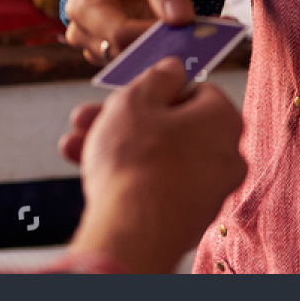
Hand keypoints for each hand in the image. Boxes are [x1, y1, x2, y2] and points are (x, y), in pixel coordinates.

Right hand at [63, 59, 246, 273]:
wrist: (133, 232)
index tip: (130, 93)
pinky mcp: (190, 219)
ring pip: (160, 157)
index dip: (158, 89)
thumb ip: (157, 77)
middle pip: (172, 127)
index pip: (196, 90)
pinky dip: (131, 177)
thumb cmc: (137, 158)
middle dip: (125, 121)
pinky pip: (160, 187)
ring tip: (72, 144)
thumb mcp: (137, 99)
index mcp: (223, 118)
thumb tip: (173, 68)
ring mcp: (210, 191)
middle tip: (89, 117)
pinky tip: (91, 175)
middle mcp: (226, 155)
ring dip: (118, 148)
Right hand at [64, 0, 195, 65]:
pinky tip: (179, 49)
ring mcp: (94, 49)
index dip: (154, 36)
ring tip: (188, 44)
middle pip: (123, 54)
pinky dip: (158, 61)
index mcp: (83, 4)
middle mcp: (81, 32)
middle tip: (192, 42)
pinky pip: (136, 70)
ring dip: (159, 58)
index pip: (120, 34)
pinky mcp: (111, 59)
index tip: (185, 31)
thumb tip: (179, 18)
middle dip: (158, 49)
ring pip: (130, 67)